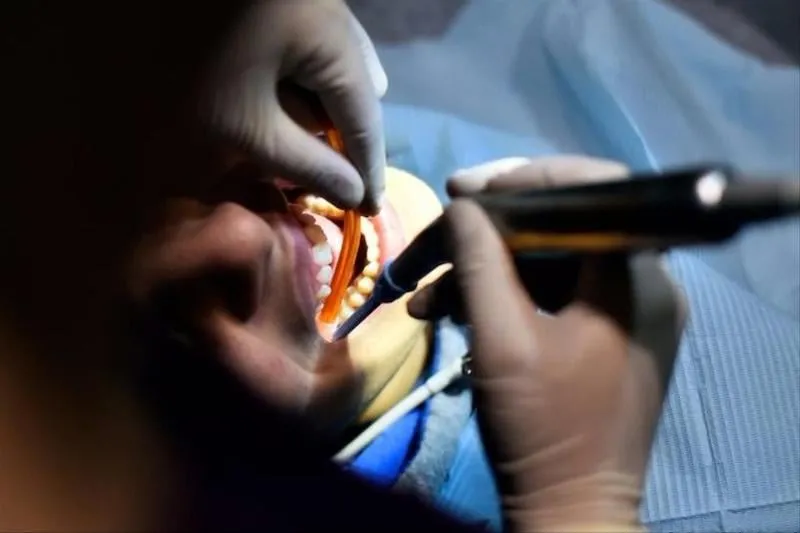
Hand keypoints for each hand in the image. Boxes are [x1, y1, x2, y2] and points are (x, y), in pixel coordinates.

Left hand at [201, 0, 386, 214]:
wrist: (129, 5)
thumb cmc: (189, 67)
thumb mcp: (250, 127)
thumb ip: (308, 164)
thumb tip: (352, 192)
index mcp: (331, 38)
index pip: (366, 118)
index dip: (370, 170)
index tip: (372, 211)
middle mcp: (331, 13)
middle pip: (357, 88)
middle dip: (342, 134)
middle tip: (326, 174)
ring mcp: (308, 3)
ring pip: (334, 67)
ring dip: (320, 108)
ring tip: (297, 143)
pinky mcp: (285, 4)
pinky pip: (312, 49)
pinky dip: (302, 83)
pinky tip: (279, 102)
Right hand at [408, 157, 685, 531]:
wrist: (569, 509)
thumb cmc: (541, 427)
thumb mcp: (501, 339)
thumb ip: (480, 262)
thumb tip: (462, 205)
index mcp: (638, 278)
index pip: (595, 188)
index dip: (527, 178)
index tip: (467, 189)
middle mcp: (645, 282)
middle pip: (564, 224)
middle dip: (491, 232)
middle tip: (439, 233)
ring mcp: (626, 309)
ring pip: (550, 261)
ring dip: (485, 270)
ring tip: (424, 292)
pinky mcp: (606, 332)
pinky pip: (553, 293)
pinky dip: (504, 297)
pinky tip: (448, 311)